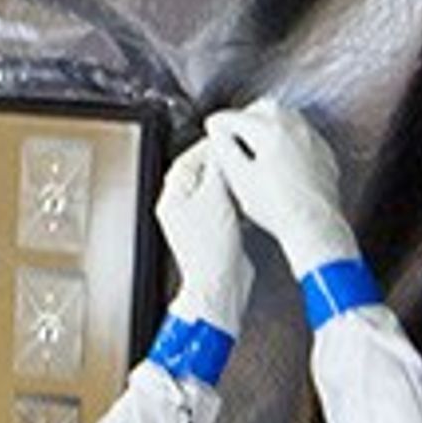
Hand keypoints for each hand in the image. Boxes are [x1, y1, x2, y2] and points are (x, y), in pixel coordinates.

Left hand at [155, 140, 247, 338]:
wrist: (221, 284)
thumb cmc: (210, 249)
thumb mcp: (215, 197)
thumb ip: (218, 169)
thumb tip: (221, 148)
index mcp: (172, 198)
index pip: (186, 161)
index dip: (206, 147)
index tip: (225, 138)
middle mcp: (182, 210)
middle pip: (201, 175)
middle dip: (220, 164)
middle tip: (237, 154)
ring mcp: (199, 223)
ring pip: (215, 192)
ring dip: (230, 183)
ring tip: (244, 175)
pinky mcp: (216, 233)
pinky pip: (226, 208)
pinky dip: (237, 201)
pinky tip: (248, 200)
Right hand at [207, 94, 354, 277]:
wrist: (315, 225)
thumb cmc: (276, 207)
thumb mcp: (239, 178)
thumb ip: (225, 148)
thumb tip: (217, 129)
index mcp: (270, 130)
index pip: (236, 117)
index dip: (219, 123)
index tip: (212, 127)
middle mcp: (295, 128)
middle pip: (265, 107)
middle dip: (246, 115)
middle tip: (233, 130)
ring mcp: (313, 139)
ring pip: (288, 116)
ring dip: (269, 122)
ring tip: (256, 140)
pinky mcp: (325, 154)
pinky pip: (303, 134)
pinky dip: (288, 136)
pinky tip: (281, 154)